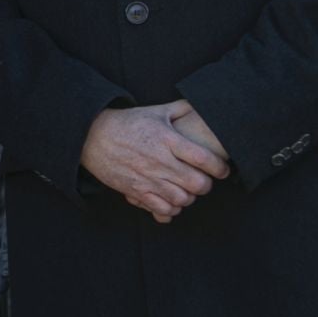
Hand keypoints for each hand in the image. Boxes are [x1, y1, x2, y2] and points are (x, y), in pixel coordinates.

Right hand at [81, 100, 229, 223]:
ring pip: (182, 199)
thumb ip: (181, 109)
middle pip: (197, 184)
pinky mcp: (136, 191)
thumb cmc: (128, 123)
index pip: (204, 159)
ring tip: (188, 190)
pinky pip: (162, 209)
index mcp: (168, 140)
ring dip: (190, 197)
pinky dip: (172, 208)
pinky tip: (172, 200)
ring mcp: (148, 178)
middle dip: (206, 185)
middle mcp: (160, 161)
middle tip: (205, 180)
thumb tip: (201, 106)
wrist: (93, 137)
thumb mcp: (155, 111)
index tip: (223, 169)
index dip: (220, 168)